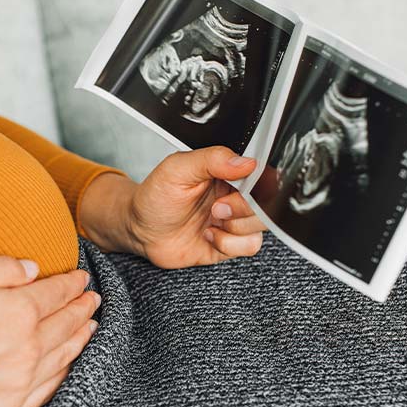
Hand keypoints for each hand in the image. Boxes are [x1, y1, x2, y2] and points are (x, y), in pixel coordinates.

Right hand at [0, 257, 98, 406]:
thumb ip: (1, 268)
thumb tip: (33, 268)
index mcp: (19, 311)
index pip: (57, 294)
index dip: (72, 284)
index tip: (82, 279)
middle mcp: (29, 347)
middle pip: (66, 324)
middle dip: (82, 308)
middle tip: (93, 300)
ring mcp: (21, 381)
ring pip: (63, 356)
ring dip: (81, 338)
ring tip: (91, 327)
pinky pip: (48, 390)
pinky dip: (64, 373)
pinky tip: (67, 365)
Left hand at [80, 146, 266, 268]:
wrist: (139, 230)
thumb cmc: (155, 196)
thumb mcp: (177, 168)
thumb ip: (211, 159)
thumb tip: (246, 161)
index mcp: (228, 173)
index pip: (262, 175)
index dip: (258, 184)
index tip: (241, 188)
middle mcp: (235, 196)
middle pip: (266, 203)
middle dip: (243, 208)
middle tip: (217, 207)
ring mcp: (233, 221)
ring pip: (261, 226)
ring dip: (236, 226)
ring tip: (211, 220)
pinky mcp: (229, 244)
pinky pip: (249, 246)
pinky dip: (230, 244)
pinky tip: (209, 236)